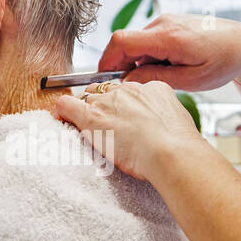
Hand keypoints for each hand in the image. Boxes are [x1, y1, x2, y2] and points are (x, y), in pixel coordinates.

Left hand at [55, 80, 205, 182]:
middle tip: (105, 125)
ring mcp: (108, 101)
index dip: (122, 105)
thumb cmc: (178, 146)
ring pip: (87, 97)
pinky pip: (66, 105)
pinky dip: (62, 112)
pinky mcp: (91, 116)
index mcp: (152, 88)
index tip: (123, 119)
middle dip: (102, 104)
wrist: (171, 152)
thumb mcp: (177, 120)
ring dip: (85, 110)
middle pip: (106, 90)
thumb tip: (159, 123)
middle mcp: (128, 89)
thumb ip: (164, 116)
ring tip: (86, 128)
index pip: (129, 91)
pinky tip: (63, 120)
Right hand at [99, 13, 240, 91]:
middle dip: (122, 66)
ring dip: (137, 63)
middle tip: (130, 88)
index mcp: (168, 37)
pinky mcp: (169, 24)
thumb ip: (156, 79)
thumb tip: (127, 81)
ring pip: (136, 44)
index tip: (104, 80)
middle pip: (125, 43)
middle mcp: (164, 23)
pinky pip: (147, 40)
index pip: (121, 41)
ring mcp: (166, 21)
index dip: (107, 61)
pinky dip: (147, 56)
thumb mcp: (191, 80)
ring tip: (159, 78)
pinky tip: (165, 68)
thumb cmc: (224, 62)